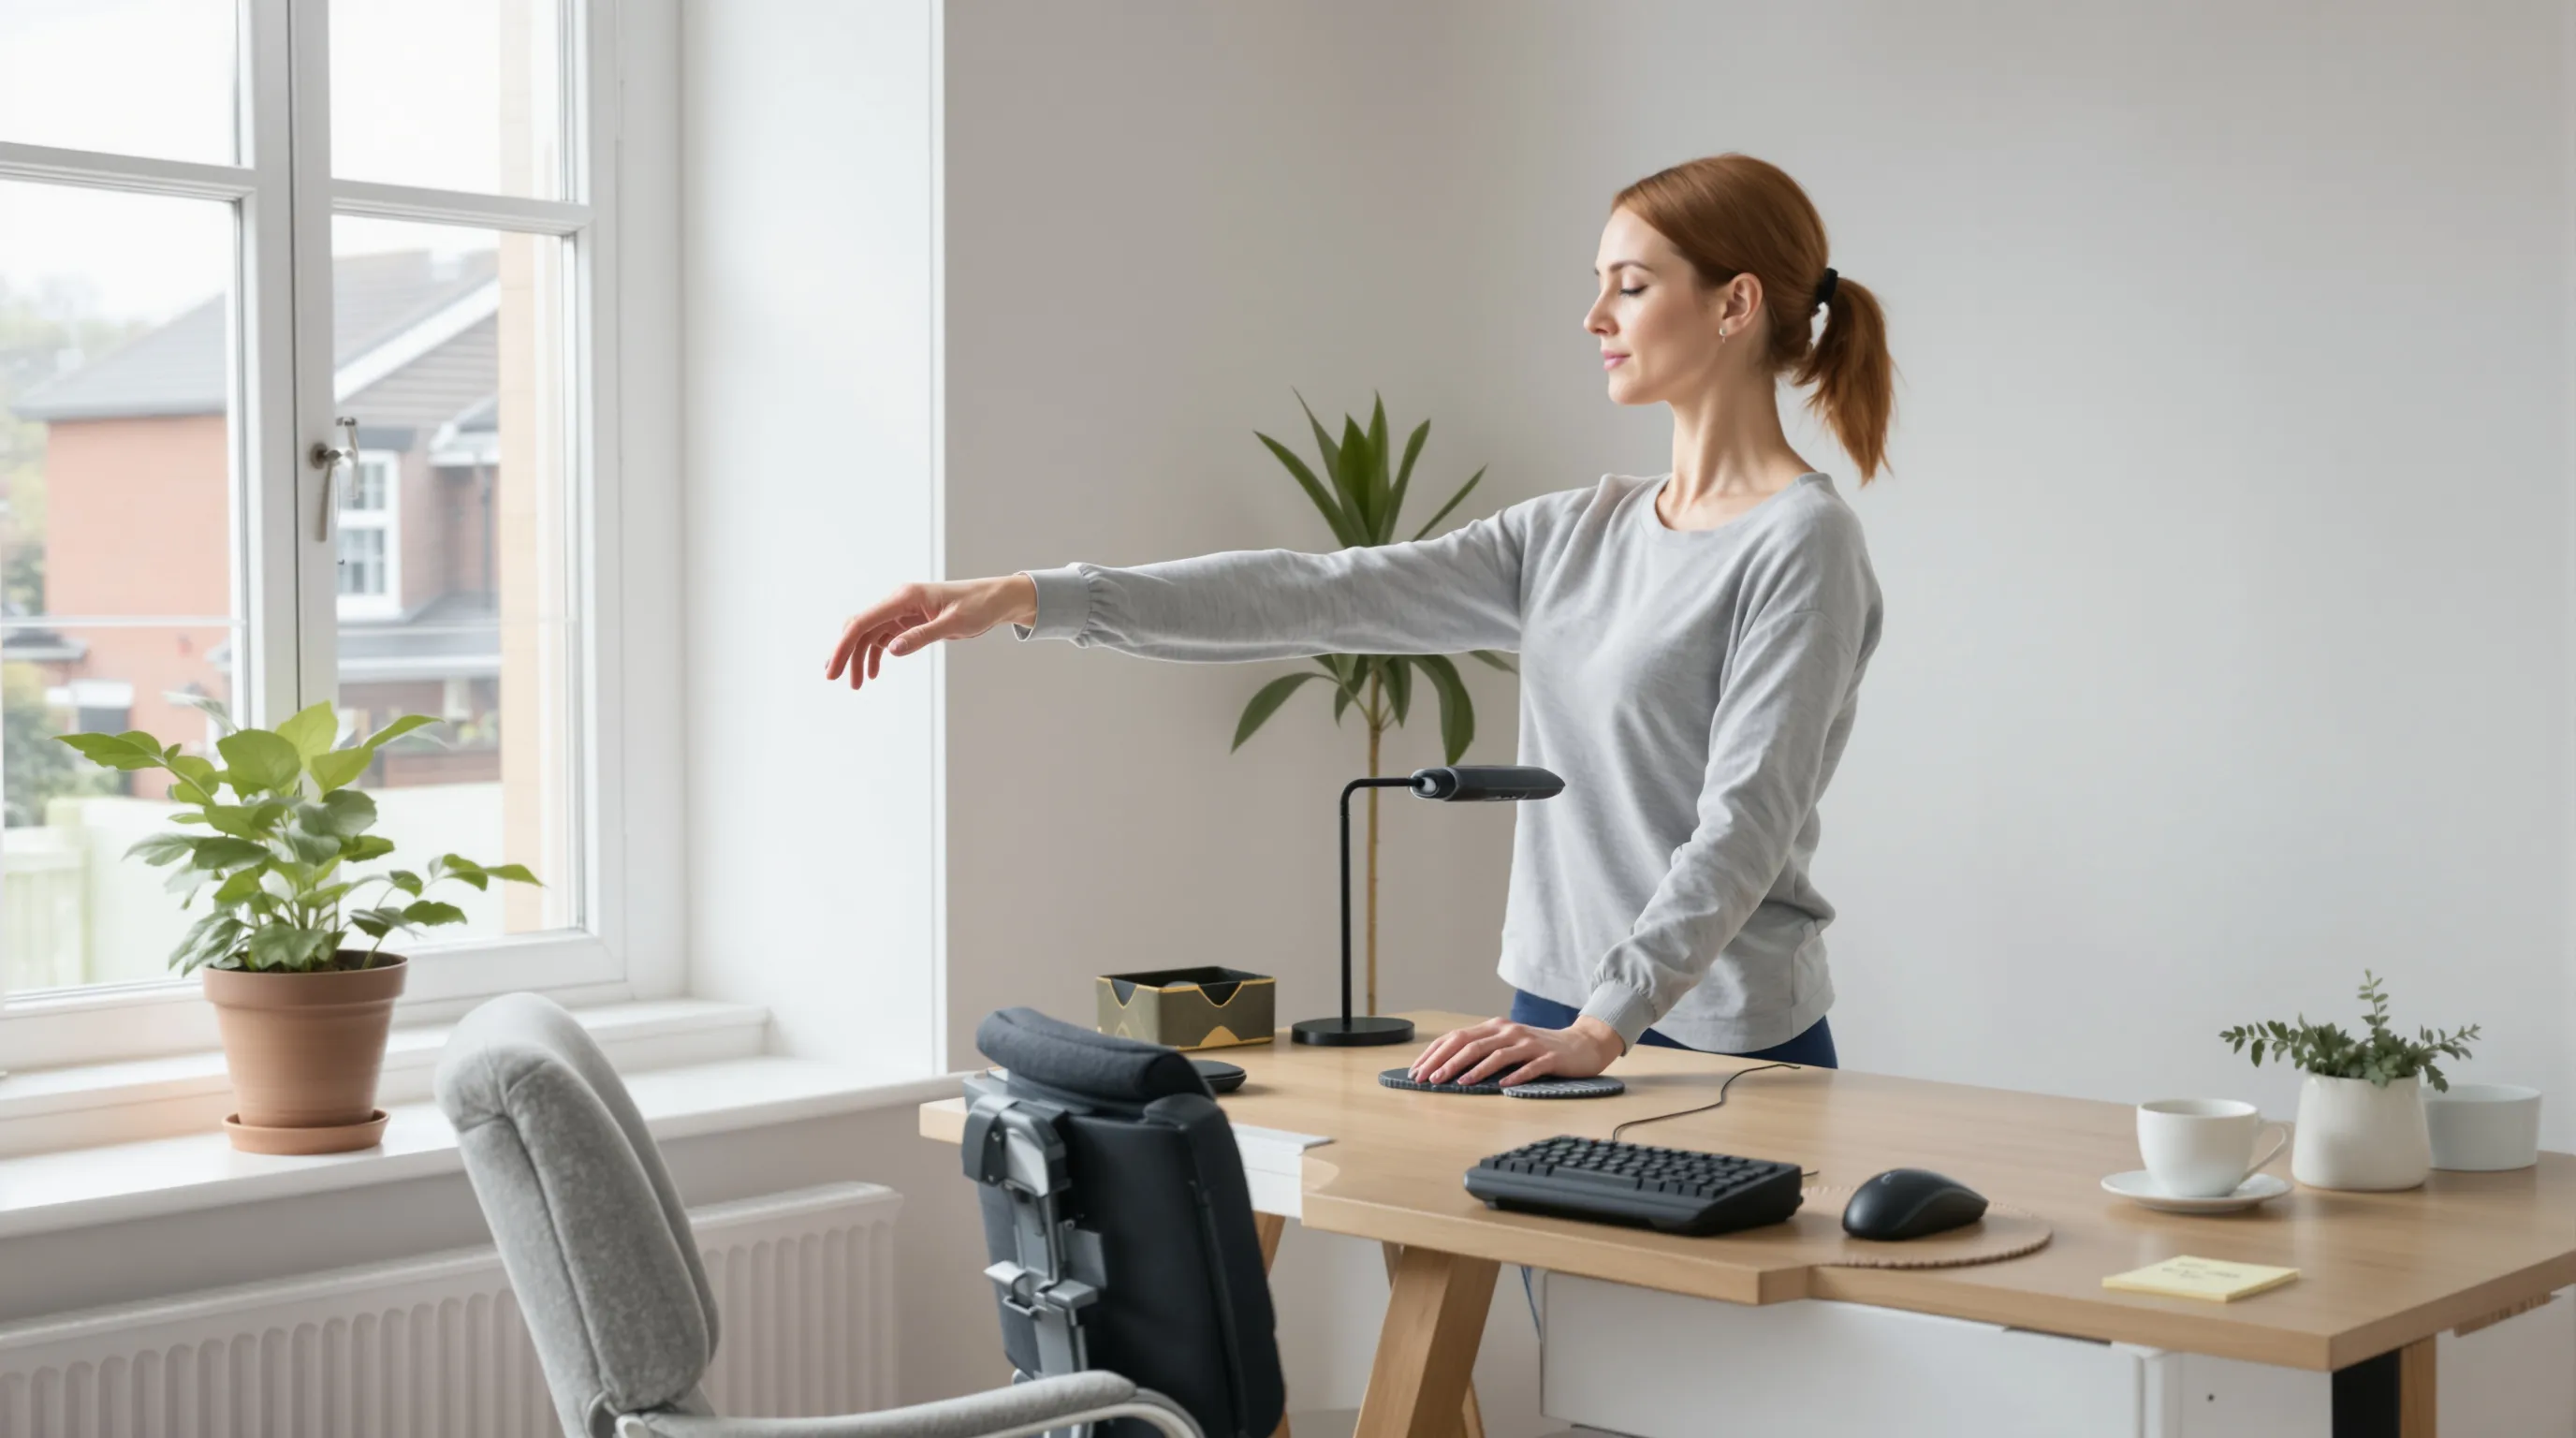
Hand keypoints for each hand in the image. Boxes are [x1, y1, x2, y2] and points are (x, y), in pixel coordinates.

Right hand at [824, 575, 1039, 690]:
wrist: (995, 600)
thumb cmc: (978, 606)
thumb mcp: (953, 624)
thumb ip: (921, 636)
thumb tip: (890, 650)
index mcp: (904, 596)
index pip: (863, 621)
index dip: (843, 646)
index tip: (832, 670)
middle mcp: (898, 601)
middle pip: (859, 626)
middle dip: (845, 652)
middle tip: (835, 679)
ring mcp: (902, 610)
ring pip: (869, 634)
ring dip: (859, 657)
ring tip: (856, 684)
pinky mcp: (909, 620)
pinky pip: (883, 637)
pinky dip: (875, 654)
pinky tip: (873, 673)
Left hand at [1408, 1015, 1623, 1086]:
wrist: (1581, 1045)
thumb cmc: (1539, 1049)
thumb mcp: (1507, 1045)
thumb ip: (1483, 1051)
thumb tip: (1447, 1068)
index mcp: (1494, 1028)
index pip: (1456, 1037)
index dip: (1434, 1053)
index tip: (1416, 1071)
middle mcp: (1508, 1031)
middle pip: (1469, 1044)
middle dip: (1444, 1061)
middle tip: (1427, 1079)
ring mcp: (1528, 1043)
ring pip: (1495, 1054)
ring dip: (1472, 1069)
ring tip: (1456, 1083)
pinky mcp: (1548, 1057)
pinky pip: (1528, 1067)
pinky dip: (1514, 1076)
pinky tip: (1502, 1086)